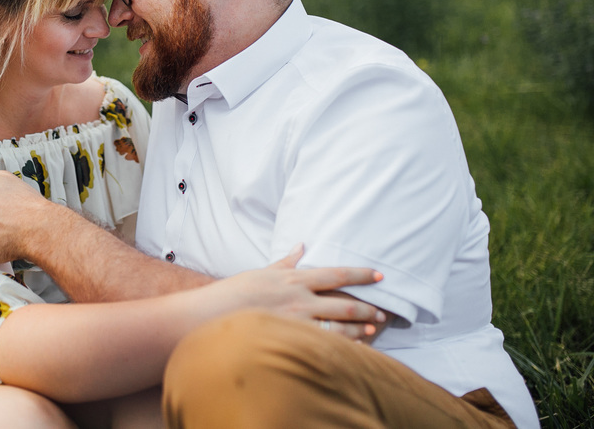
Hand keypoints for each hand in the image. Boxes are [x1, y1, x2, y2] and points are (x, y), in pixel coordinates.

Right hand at [198, 244, 386, 341]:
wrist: (211, 315)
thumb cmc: (235, 293)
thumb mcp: (262, 272)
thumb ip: (286, 262)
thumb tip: (301, 245)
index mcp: (293, 279)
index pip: (335, 274)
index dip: (361, 275)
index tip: (380, 276)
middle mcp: (299, 299)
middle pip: (344, 302)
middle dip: (367, 307)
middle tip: (383, 312)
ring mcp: (296, 322)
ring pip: (338, 326)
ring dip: (359, 329)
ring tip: (373, 329)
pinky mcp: (290, 341)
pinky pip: (322, 345)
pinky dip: (341, 346)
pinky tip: (353, 348)